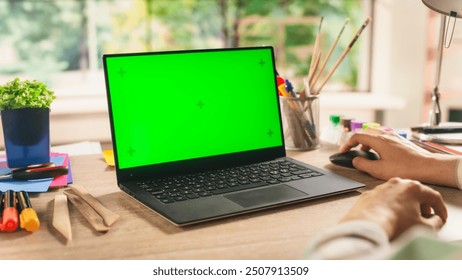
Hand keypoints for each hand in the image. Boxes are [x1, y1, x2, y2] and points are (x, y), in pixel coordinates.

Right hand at [339, 129, 458, 187]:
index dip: (347, 144)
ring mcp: (394, 137)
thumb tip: (355, 161)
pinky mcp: (401, 141)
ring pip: (375, 134)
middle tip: (352, 151)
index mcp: (379, 140)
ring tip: (365, 154)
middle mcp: (386, 135)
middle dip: (356, 141)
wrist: (428, 167)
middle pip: (365, 132)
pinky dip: (376, 143)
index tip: (343, 152)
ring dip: (366, 142)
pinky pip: (383, 138)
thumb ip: (363, 164)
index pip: (357, 136)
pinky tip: (380, 155)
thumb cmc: (406, 169)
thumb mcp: (378, 170)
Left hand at [341, 177, 447, 239]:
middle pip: (415, 192)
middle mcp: (396, 183)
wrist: (368, 225)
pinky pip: (382, 199)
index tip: (440, 217)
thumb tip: (435, 220)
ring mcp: (381, 188)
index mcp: (413, 188)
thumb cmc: (395, 224)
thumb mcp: (424, 227)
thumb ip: (435, 222)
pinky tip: (389, 216)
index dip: (440, 209)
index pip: (433, 196)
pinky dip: (388, 206)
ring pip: (397, 194)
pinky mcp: (369, 195)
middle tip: (425, 216)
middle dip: (422, 205)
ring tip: (406, 217)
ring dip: (404, 204)